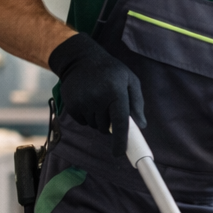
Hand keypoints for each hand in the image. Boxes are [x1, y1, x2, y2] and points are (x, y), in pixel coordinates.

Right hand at [47, 34, 145, 156]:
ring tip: (99, 101)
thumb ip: (137, 103)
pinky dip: (88, 117)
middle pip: (107, 127)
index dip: (120, 140)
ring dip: (99, 120)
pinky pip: (83, 122)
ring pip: (95, 126)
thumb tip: (141, 125)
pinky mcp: (72, 105)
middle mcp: (98, 98)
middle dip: (111, 124)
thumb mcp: (130, 81)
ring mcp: (83, 102)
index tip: (119, 153)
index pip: (120, 122)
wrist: (81, 59)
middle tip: (110, 108)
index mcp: (116, 92)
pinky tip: (88, 101)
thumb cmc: (112, 72)